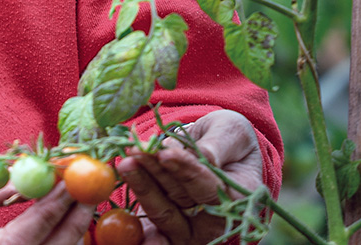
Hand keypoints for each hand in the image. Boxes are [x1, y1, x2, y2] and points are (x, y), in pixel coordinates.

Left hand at [116, 109, 262, 243]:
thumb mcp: (231, 131)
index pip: (208, 186)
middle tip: (135, 152)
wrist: (214, 150)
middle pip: (181, 199)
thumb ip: (217, 144)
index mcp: (238, 198)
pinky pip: (150, 228)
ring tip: (126, 162)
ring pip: (162, 210)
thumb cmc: (227, 138)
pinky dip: (137, 225)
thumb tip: (197, 155)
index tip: (164, 152)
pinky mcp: (167, 229)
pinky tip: (122, 216)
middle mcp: (215, 220)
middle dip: (156, 173)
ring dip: (141, 186)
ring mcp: (190, 228)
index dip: (186, 170)